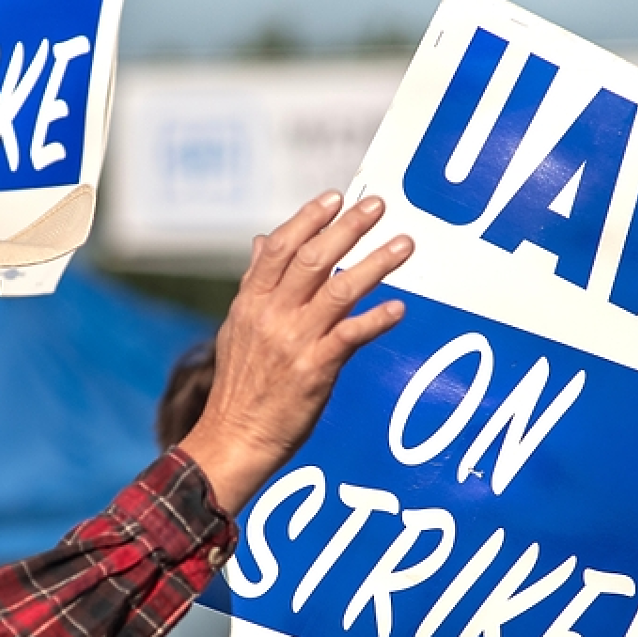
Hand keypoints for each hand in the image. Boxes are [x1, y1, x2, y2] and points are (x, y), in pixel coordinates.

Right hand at [180, 191, 412, 511]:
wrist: (233, 439)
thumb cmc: (240, 387)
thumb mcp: (238, 327)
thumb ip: (256, 282)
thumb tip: (263, 239)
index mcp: (251, 302)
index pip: (281, 247)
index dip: (309, 218)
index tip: (335, 196)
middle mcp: (271, 315)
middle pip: (313, 258)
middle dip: (348, 227)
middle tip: (378, 205)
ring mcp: (293, 341)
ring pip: (338, 289)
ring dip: (375, 264)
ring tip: (404, 244)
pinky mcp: (314, 370)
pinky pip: (351, 336)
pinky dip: (376, 319)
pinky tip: (399, 308)